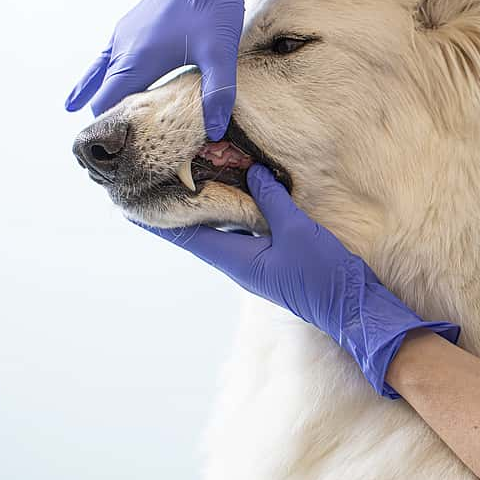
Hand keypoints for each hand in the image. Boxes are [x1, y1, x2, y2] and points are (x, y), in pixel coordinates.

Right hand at [65, 0, 294, 139]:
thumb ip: (218, 94)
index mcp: (139, 57)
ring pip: (104, 67)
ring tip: (80, 107)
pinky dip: (105, 68)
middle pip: (103, 87)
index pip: (109, 101)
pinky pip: (113, 52)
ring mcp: (128, 29)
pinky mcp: (137, 20)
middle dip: (102, 112)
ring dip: (98, 88)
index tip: (104, 150)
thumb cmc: (215, 8)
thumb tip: (216, 129)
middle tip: (97, 140)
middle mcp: (125, 44)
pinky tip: (105, 72)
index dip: (107, 126)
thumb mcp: (220, 55)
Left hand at [139, 164, 459, 397]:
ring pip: (221, 230)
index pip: (186, 235)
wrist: (352, 309)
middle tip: (158, 179)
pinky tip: (238, 191)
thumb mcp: (298, 231)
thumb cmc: (324, 275)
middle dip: (177, 208)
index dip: (157, 219)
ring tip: (192, 178)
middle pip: (198, 231)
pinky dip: (234, 210)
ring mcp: (255, 263)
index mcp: (236, 260)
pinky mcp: (272, 260)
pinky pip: (244, 231)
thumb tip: (251, 171)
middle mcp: (239, 263)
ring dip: (206, 207)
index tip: (127, 202)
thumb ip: (272, 200)